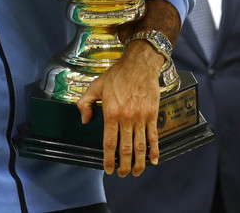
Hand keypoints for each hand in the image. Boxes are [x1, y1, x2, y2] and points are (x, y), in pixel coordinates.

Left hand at [76, 40, 163, 175]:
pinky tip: (153, 160)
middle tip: (122, 174)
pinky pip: (154, 136)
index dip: (108, 158)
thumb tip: (84, 120)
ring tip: (135, 172)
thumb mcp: (95, 86)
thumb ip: (85, 103)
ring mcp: (141, 118)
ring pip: (140, 146)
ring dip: (138, 162)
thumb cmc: (117, 75)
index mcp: (111, 112)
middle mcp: (126, 118)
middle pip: (125, 148)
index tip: (108, 169)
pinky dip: (154, 150)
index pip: (109, 142)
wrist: (139, 65)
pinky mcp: (152, 115)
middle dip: (123, 165)